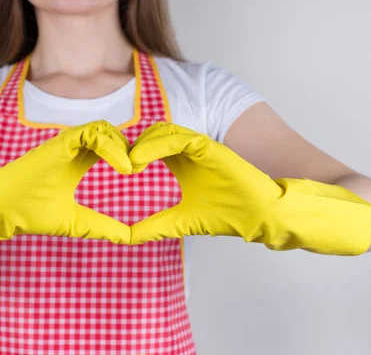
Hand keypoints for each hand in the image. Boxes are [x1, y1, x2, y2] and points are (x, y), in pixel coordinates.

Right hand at [0, 120, 132, 242]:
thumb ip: (101, 226)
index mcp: (78, 161)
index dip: (128, 154)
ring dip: (123, 145)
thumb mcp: (76, 222)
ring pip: (104, 129)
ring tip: (132, 168)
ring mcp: (67, 143)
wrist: (1, 211)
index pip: (110, 146)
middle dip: (131, 145)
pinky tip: (124, 168)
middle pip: (111, 133)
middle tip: (142, 166)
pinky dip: (112, 147)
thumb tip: (127, 238)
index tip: (140, 172)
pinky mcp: (60, 142)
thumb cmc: (30, 214)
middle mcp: (74, 148)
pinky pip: (93, 133)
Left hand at [128, 122, 282, 244]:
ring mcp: (199, 147)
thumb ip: (154, 225)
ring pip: (162, 132)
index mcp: (180, 163)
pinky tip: (140, 160)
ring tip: (127, 164)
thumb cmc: (225, 215)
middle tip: (116, 164)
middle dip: (131, 145)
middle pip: (151, 135)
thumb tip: (126, 238)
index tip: (113, 170)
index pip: (148, 148)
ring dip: (142, 145)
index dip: (130, 154)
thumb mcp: (179, 221)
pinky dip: (157, 146)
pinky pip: (179, 138)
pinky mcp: (209, 147)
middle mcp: (187, 151)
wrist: (258, 216)